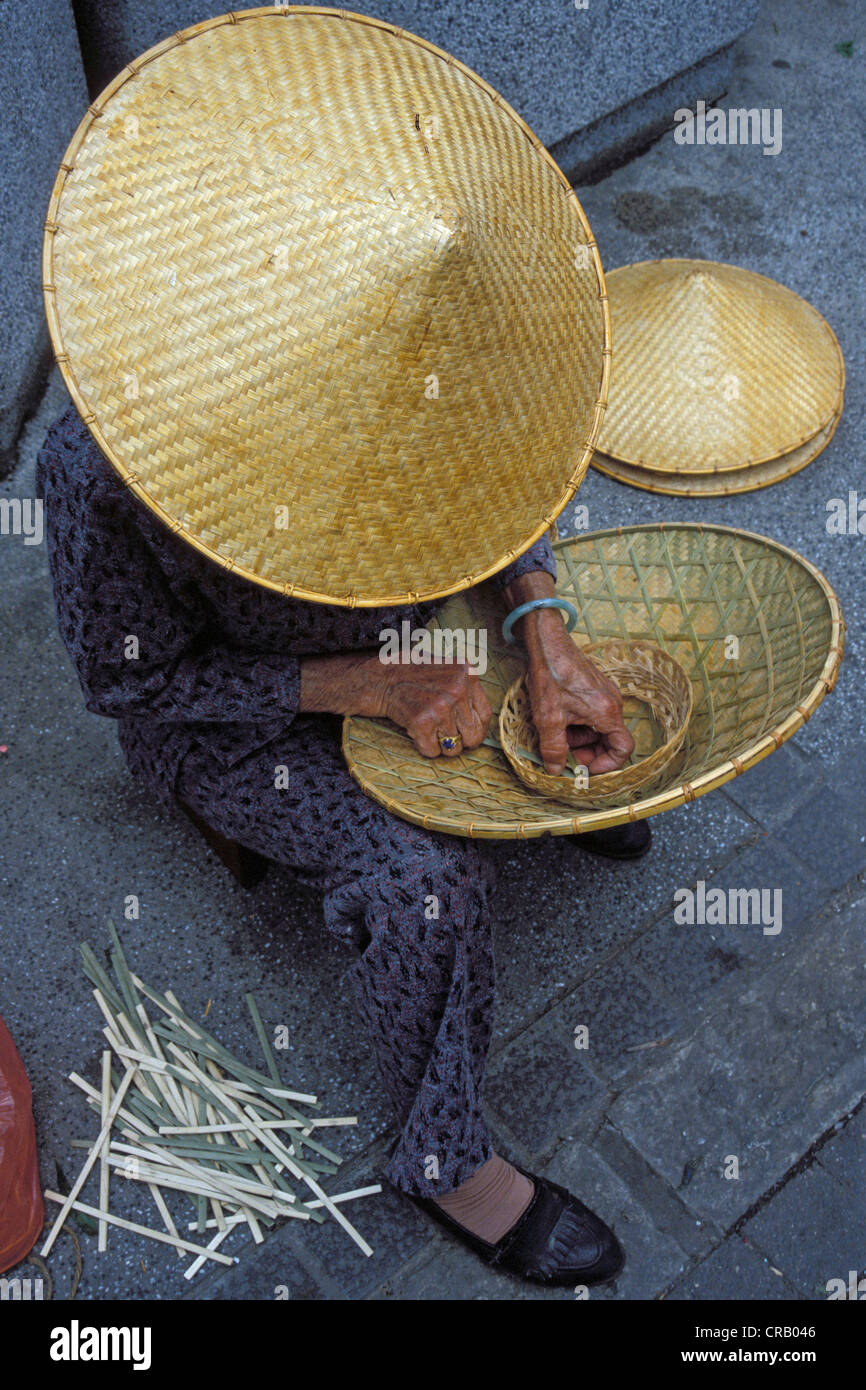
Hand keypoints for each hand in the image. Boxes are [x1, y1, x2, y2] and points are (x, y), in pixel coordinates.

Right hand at [380, 661, 491, 757]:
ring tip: (429, 729)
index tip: (469, 734)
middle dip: (461, 742)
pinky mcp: (422, 722)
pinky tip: (417, 731)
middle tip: (447, 736)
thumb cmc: (415, 676)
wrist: (382, 678)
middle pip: (473, 735)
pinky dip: (424, 747)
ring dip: (440, 745)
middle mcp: (458, 689)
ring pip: (453, 747)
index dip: (478, 729)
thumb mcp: (448, 670)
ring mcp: (440, 706)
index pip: (486, 714)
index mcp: (468, 674)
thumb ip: (467, 689)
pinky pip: (432, 751)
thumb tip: (481, 723)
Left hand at [524, 611, 633, 774]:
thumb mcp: (548, 718)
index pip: (623, 749)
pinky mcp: (595, 688)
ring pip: (598, 727)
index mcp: (607, 713)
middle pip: (609, 739)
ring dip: (580, 737)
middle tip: (566, 755)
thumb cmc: (551, 676)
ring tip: (556, 733)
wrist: (548, 643)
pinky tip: (557, 719)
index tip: (586, 768)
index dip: (607, 764)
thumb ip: (554, 749)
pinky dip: (578, 723)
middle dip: (588, 751)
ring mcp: (605, 694)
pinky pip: (593, 714)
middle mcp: (613, 703)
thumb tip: (556, 771)